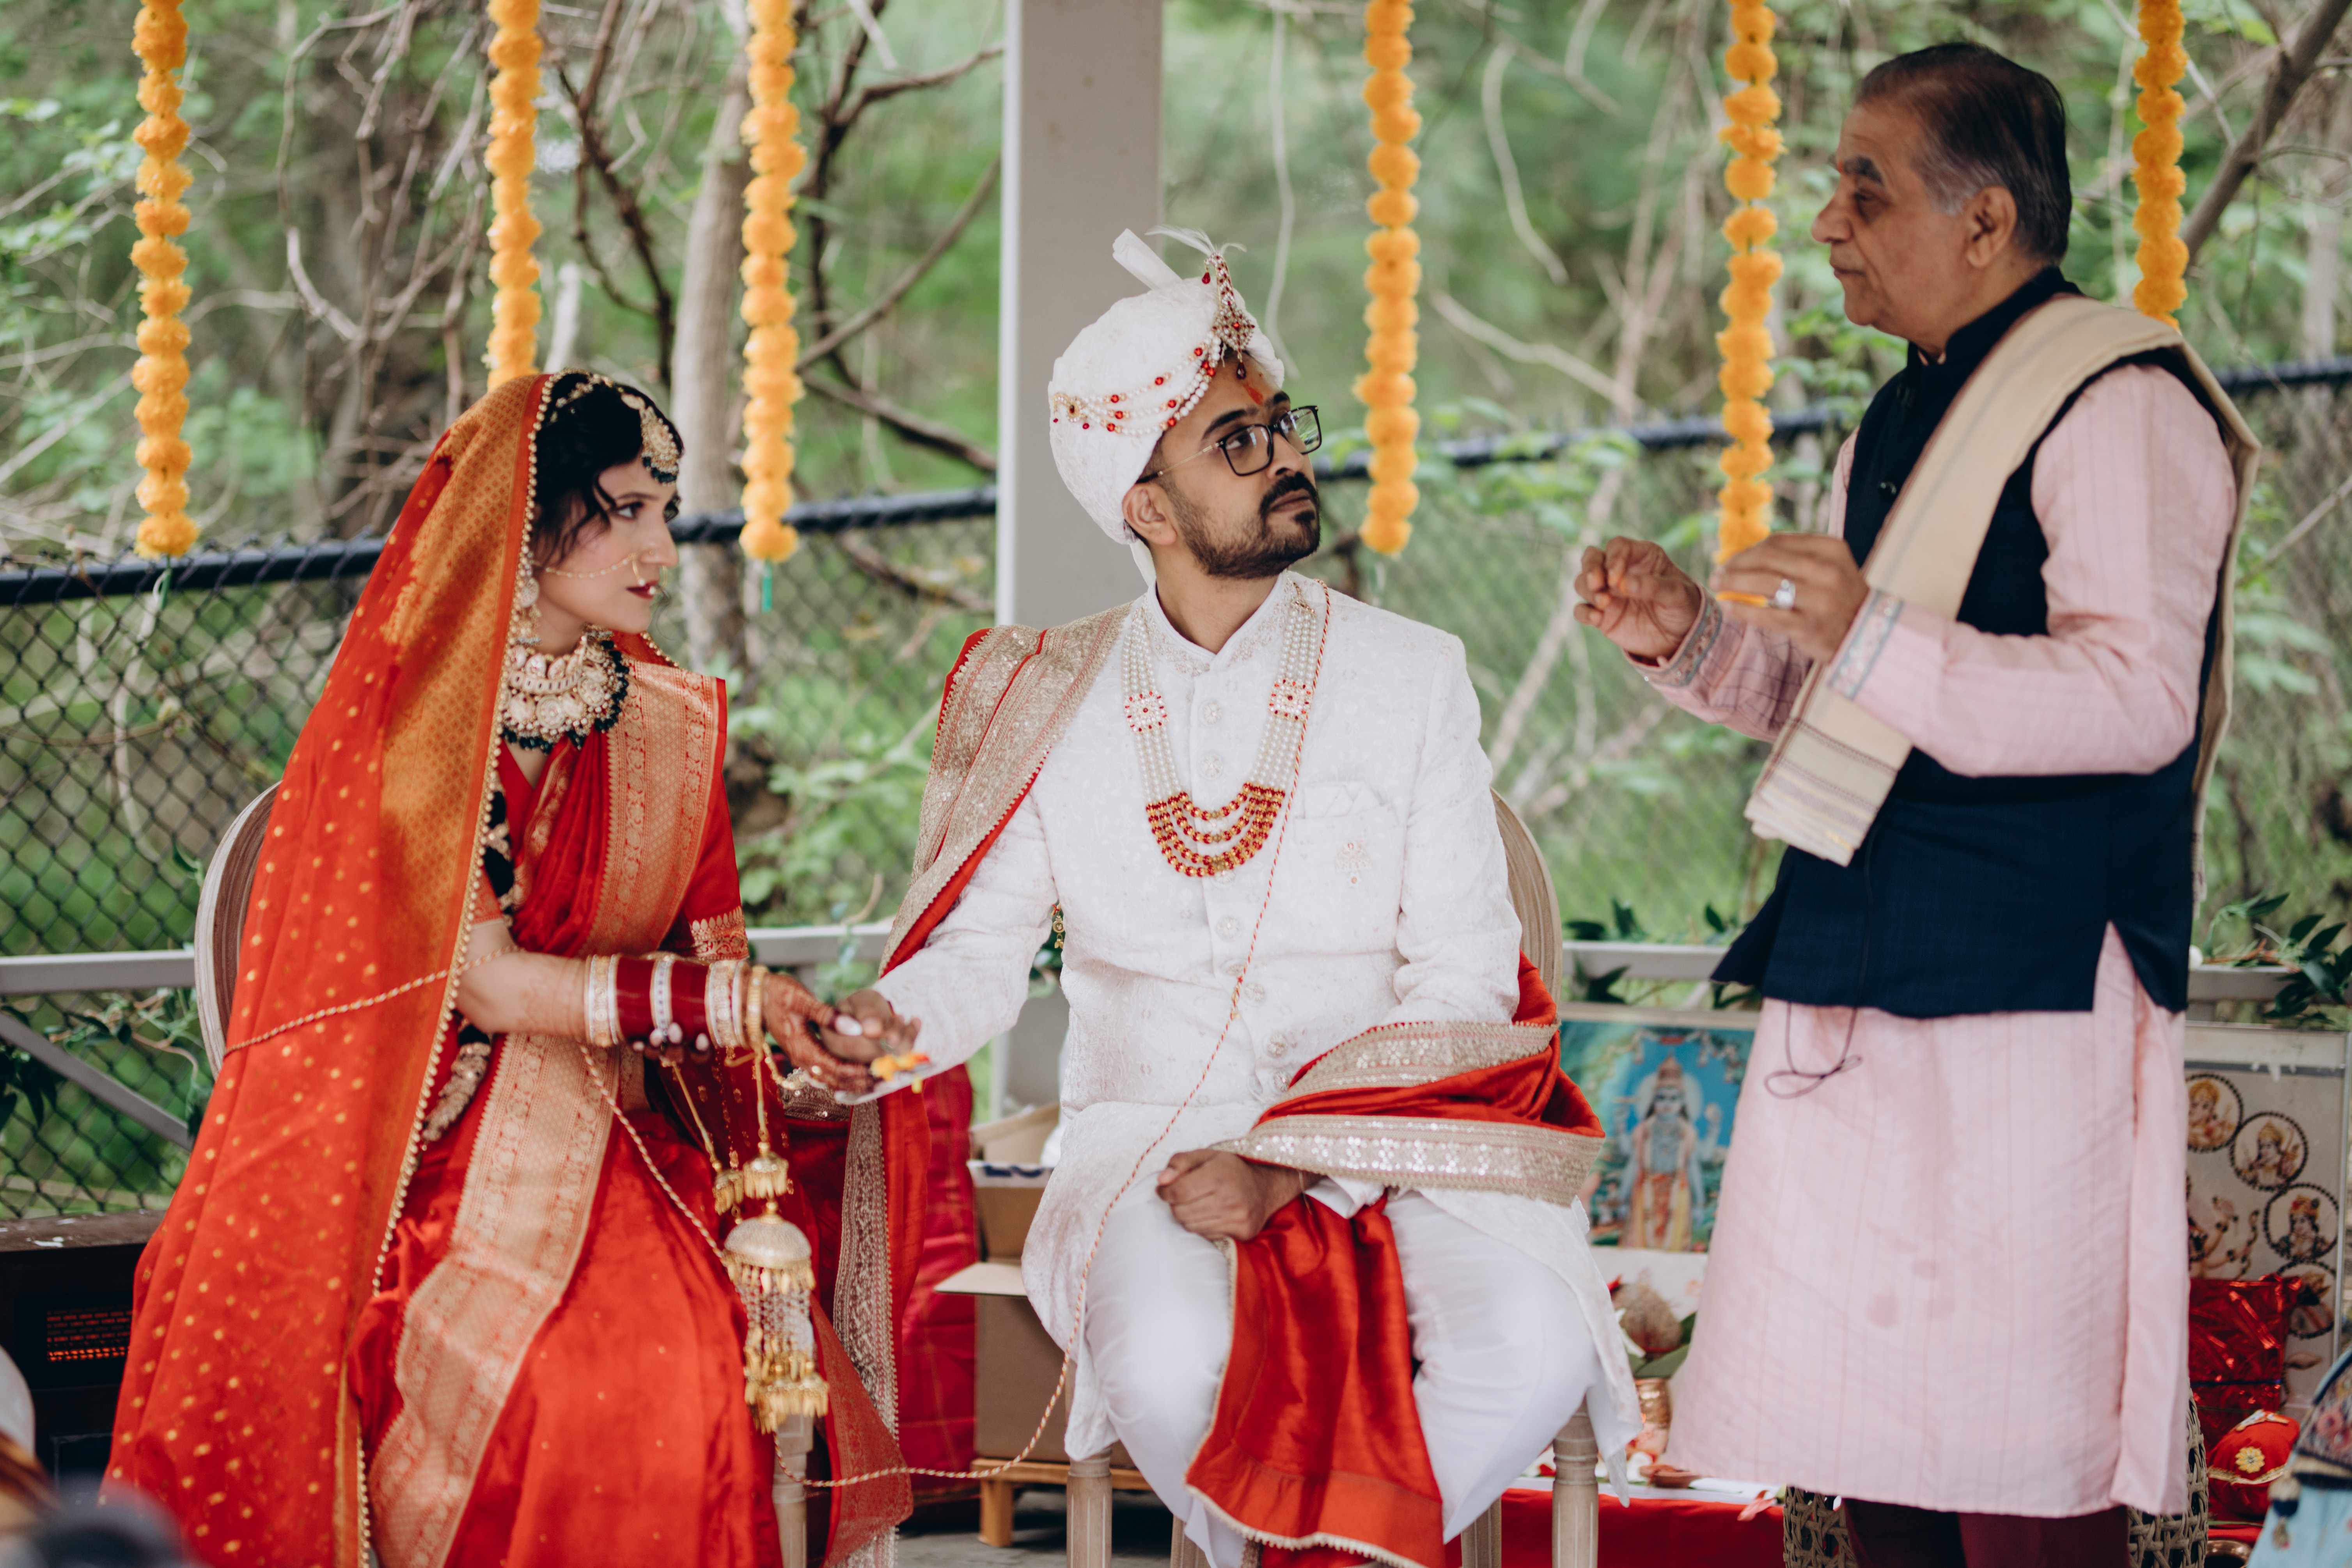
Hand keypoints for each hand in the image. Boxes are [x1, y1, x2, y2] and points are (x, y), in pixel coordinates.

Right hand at [769, 986, 920, 1097]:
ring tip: (873, 1081)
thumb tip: (855, 1028)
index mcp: (802, 1048)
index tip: (875, 1072)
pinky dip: (841, 1074)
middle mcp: (801, 1058)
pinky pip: (824, 1070)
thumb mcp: (802, 1000)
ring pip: (828, 1078)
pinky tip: (856, 1073)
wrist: (755, 997)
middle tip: (881, 1080)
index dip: (855, 1072)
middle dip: (856, 1082)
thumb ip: (827, 1015)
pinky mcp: (803, 1053)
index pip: (833, 1067)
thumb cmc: (777, 994)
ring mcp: (801, 1057)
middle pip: (832, 1078)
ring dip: (850, 1081)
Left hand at [1155, 1150, 1312, 1241]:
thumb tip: (1162, 1181)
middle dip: (1175, 1204)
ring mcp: (1238, 1218)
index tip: (1164, 1190)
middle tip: (1182, 1196)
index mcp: (1220, 1175)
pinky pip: (1206, 1235)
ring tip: (1198, 1204)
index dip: (1165, 1192)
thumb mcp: (1205, 1156)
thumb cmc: (1230, 1170)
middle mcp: (1230, 1198)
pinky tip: (1211, 1214)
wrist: (1265, 1187)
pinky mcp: (1242, 1233)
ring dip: (1188, 1216)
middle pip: (1181, 1212)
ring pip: (1191, 1226)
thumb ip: (1180, 1163)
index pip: (1179, 1192)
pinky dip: (1202, 1226)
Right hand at [1574, 539, 1705, 660]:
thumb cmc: (1683, 607)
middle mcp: (1620, 571)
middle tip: (1597, 583)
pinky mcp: (1601, 614)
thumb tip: (1624, 583)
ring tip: (1604, 604)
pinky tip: (1597, 618)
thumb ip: (1653, 586)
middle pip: (1592, 557)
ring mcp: (1608, 592)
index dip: (1614, 559)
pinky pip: (1581, 609)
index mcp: (1641, 556)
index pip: (1618, 546)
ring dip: (1588, 591)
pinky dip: (1584, 612)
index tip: (1617, 579)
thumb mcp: (1677, 595)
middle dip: (1590, 568)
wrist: (1681, 637)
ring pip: (1583, 582)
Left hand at [1709, 534, 1869, 665]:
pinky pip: (1766, 615)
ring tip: (1718, 586)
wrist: (1867, 636)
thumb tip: (1748, 553)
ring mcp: (1820, 600)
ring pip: (1764, 583)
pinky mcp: (1809, 628)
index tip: (1731, 559)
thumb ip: (1796, 556)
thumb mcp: (1829, 567)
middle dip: (1736, 564)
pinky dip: (1742, 610)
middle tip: (1717, 573)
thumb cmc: (1840, 599)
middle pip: (1767, 559)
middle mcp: (1828, 571)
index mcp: (1832, 549)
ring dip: (1733, 583)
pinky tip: (1729, 608)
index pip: (1778, 542)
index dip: (1748, 550)